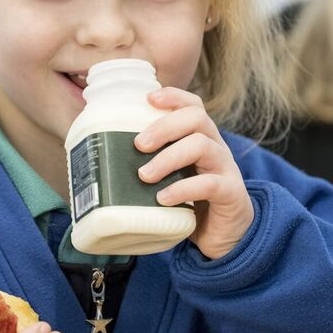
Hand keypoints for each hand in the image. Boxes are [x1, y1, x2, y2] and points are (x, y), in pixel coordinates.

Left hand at [137, 87, 252, 259]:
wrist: (226, 236)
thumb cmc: (193, 203)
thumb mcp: (174, 178)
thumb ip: (153, 165)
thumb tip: (101, 165)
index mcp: (203, 138)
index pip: (193, 106)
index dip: (174, 96)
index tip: (148, 99)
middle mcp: (217, 147)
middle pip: (197, 118)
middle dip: (164, 126)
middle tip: (139, 144)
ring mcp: (227, 169)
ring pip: (202, 146)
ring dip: (168, 157)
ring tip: (144, 175)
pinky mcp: (231, 193)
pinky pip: (209, 184)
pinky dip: (182, 189)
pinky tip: (163, 199)